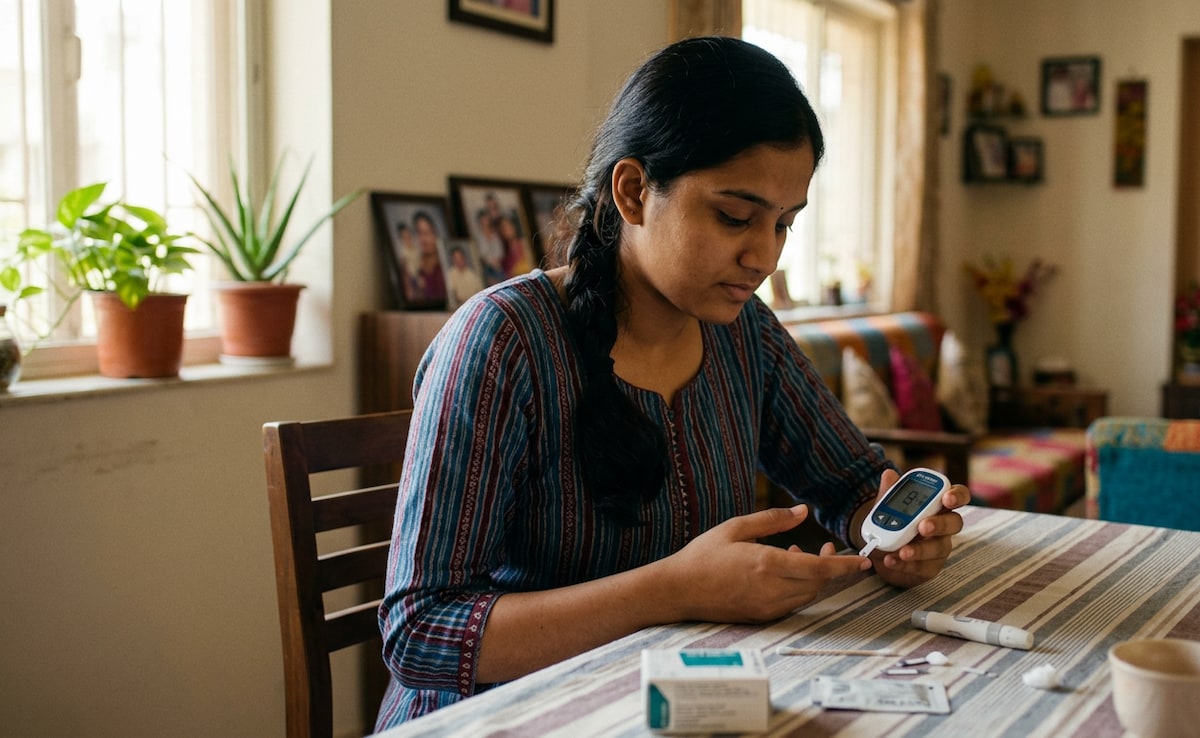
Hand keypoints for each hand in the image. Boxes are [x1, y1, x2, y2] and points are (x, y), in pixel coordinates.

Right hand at [659, 505, 870, 623]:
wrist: (677, 590)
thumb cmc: (703, 556)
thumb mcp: (736, 527)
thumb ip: (773, 519)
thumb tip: (802, 511)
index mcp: (767, 564)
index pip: (820, 569)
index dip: (846, 566)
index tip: (864, 560)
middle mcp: (771, 589)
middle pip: (819, 584)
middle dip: (832, 568)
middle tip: (832, 550)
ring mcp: (767, 606)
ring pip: (807, 594)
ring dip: (814, 577)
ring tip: (802, 555)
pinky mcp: (761, 616)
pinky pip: (792, 602)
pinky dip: (798, 587)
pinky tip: (785, 570)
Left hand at [863, 469, 969, 587]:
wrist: (879, 551)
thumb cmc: (891, 523)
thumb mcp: (885, 507)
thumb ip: (888, 493)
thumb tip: (889, 474)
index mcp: (938, 505)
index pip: (959, 496)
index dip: (957, 495)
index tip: (946, 498)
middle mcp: (944, 526)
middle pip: (954, 523)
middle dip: (940, 524)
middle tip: (923, 526)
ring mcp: (939, 548)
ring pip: (938, 548)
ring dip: (920, 550)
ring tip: (902, 551)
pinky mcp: (930, 567)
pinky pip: (922, 567)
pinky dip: (905, 565)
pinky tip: (890, 561)